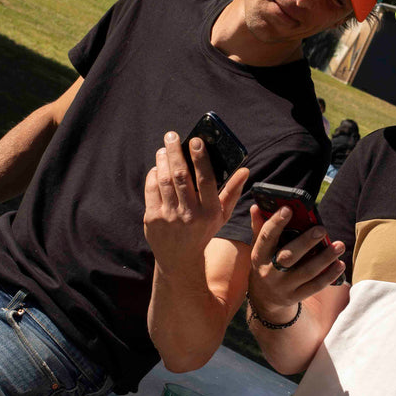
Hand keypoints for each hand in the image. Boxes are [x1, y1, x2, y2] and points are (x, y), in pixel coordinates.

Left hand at [144, 131, 247, 276]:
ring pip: (164, 180)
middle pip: (180, 176)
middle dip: (175, 152)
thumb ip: (232, 191)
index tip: (196, 140)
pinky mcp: (152, 219)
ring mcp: (169, 217)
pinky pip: (151, 189)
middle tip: (172, 136)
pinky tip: (158, 167)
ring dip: (163, 160)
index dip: (200, 158)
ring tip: (164, 148)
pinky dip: (153, 174)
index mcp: (210, 211)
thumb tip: (244, 169)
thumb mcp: (222, 215)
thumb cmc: (204, 231)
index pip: (206, 180)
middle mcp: (190, 214)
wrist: (180, 259)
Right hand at [248, 202, 343, 322]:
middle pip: (288, 257)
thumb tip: (257, 207)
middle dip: (306, 242)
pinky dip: (329, 275)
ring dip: (325, 258)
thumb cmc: (266, 263)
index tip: (289, 209)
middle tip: (322, 229)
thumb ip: (260, 228)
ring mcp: (283, 287)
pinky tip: (340, 264)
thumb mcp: (259, 248)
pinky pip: (315, 287)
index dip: (276, 223)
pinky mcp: (295, 297)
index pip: (266, 237)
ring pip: (306, 272)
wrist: (263, 298)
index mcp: (258, 256)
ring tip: (339, 245)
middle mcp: (269, 272)